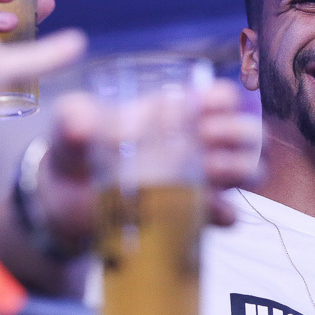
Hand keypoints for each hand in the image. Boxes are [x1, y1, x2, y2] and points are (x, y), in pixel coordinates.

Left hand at [37, 81, 261, 250]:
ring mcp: (200, 180)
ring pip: (249, 171)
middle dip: (238, 133)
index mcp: (179, 113)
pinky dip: (223, 213)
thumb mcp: (71, 123)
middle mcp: (199, 144)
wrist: (64, 201)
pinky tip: (206, 210)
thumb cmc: (77, 149)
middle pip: (248, 133)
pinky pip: (226, 215)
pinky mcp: (192, 215)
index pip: (222, 99)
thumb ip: (75, 117)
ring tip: (209, 171)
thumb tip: (82, 127)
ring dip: (240, 169)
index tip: (205, 106)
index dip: (224, 100)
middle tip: (205, 138)